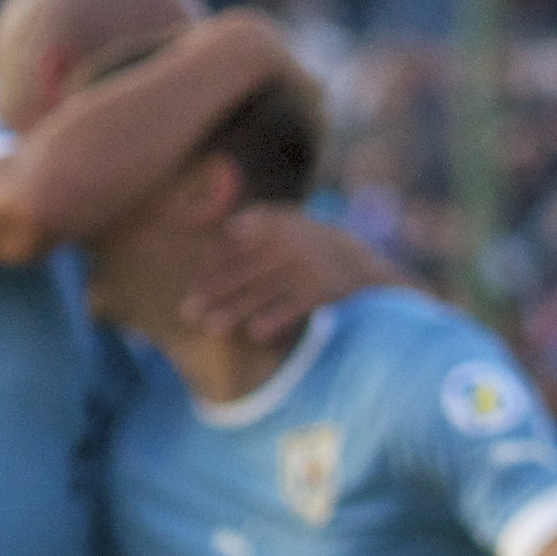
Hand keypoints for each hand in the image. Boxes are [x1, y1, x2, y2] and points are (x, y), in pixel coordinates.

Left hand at [181, 209, 395, 347]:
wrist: (368, 265)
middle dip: (213, 292)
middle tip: (188, 312)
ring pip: (262, 291)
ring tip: (212, 327)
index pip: (235, 248)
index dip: (213, 269)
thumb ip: (264, 222)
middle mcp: (288, 244)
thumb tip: (230, 228)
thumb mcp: (295, 223)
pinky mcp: (321, 290)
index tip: (194, 288)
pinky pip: (292, 306)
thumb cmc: (320, 246)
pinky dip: (274, 319)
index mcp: (277, 226)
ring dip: (234, 310)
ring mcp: (304, 267)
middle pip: (242, 270)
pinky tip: (254, 333)